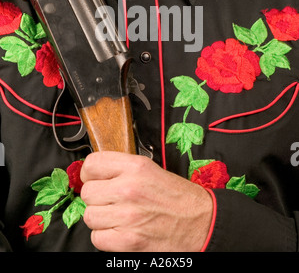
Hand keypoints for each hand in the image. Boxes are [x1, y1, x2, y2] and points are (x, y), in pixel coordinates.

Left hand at [80, 151, 212, 251]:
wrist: (202, 223)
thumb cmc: (178, 197)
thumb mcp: (151, 170)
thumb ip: (123, 168)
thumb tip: (95, 173)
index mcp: (136, 167)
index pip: (92, 164)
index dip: (90, 173)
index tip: (94, 179)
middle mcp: (129, 188)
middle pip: (87, 192)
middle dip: (97, 198)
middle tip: (111, 201)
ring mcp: (128, 216)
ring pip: (90, 216)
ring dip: (101, 219)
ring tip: (118, 216)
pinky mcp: (128, 241)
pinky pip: (97, 238)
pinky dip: (106, 237)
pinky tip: (121, 231)